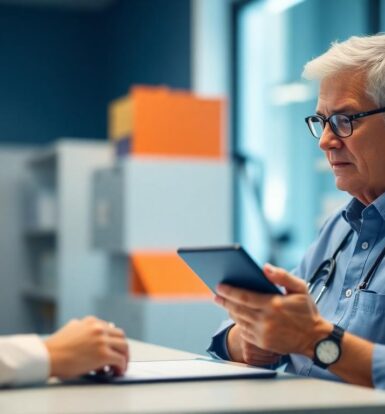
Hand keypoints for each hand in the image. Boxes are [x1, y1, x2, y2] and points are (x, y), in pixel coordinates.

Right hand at [44, 316, 128, 378]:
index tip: (113, 348)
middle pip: (120, 336)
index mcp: (91, 321)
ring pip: (124, 346)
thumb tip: (92, 336)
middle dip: (122, 347)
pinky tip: (118, 371)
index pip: (110, 328)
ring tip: (121, 366)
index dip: (113, 340)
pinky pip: (120, 360)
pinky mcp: (103, 354)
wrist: (47, 357)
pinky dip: (122, 366)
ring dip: (125, 357)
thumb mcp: (71, 329)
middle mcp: (99, 328)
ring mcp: (102, 340)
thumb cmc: (55, 348)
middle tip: (122, 356)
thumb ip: (83, 328)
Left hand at [215, 264, 331, 357]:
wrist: (315, 339)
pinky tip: (236, 314)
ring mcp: (263, 333)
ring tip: (223, 302)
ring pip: (239, 320)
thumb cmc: (306, 311)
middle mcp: (266, 320)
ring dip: (229, 310)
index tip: (219, 285)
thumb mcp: (300, 288)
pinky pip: (244, 331)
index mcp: (273, 305)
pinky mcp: (262, 343)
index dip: (229, 291)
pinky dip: (238, 322)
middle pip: (237, 309)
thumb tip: (264, 267)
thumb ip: (282, 276)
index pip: (244, 296)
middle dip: (223, 300)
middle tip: (215, 293)